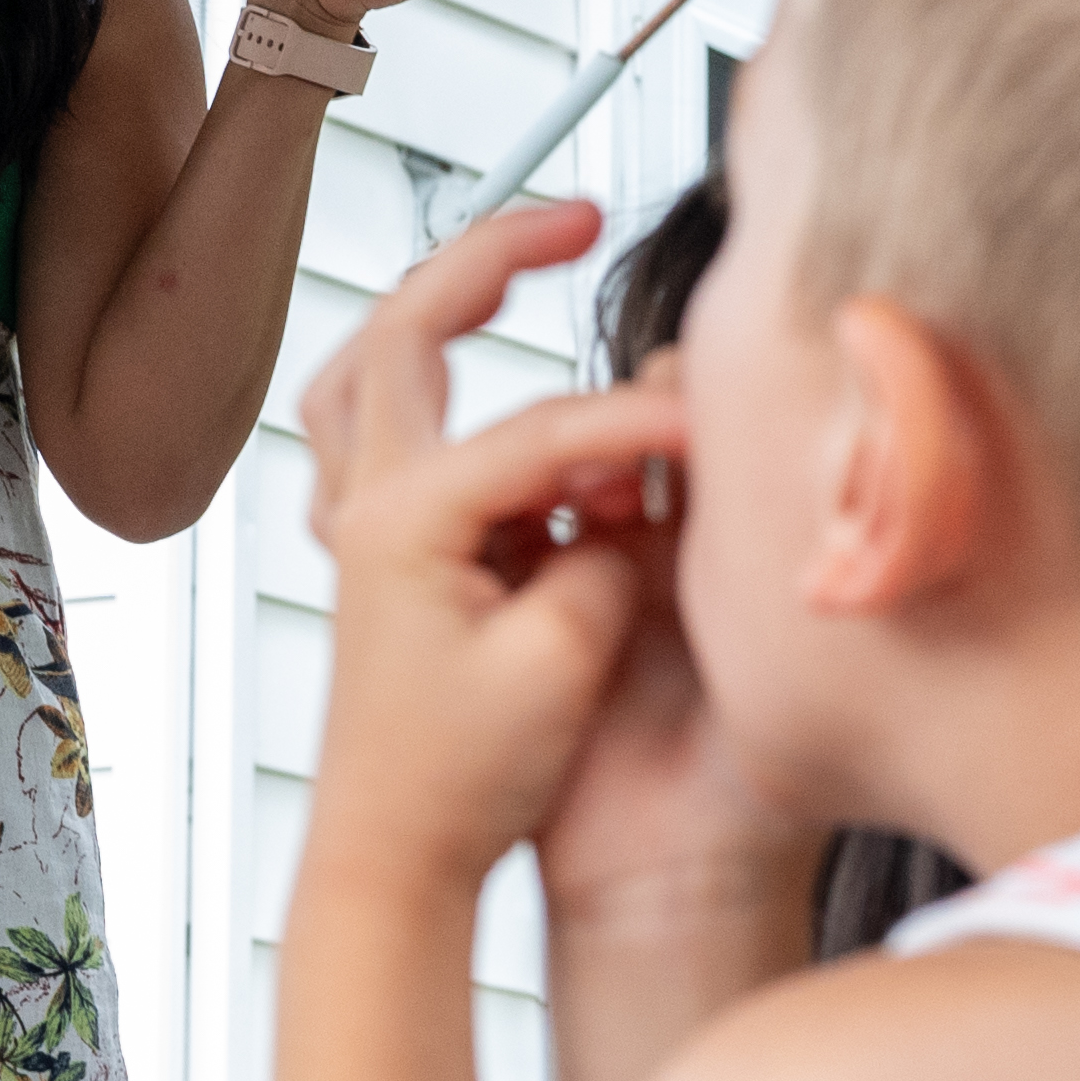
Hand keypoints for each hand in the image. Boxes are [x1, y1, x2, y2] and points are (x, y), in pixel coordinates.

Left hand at [291, 197, 695, 893]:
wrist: (391, 862)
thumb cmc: (458, 782)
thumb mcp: (558, 668)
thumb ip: (610, 558)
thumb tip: (645, 482)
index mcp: (403, 523)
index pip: (544, 431)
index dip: (642, 422)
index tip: (718, 427)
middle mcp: (367, 508)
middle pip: (406, 331)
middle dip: (490, 258)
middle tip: (575, 218)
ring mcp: (361, 529)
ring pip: (367, 375)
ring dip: (431, 311)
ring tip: (511, 269)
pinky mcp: (381, 560)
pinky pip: (376, 435)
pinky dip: (421, 390)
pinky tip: (477, 387)